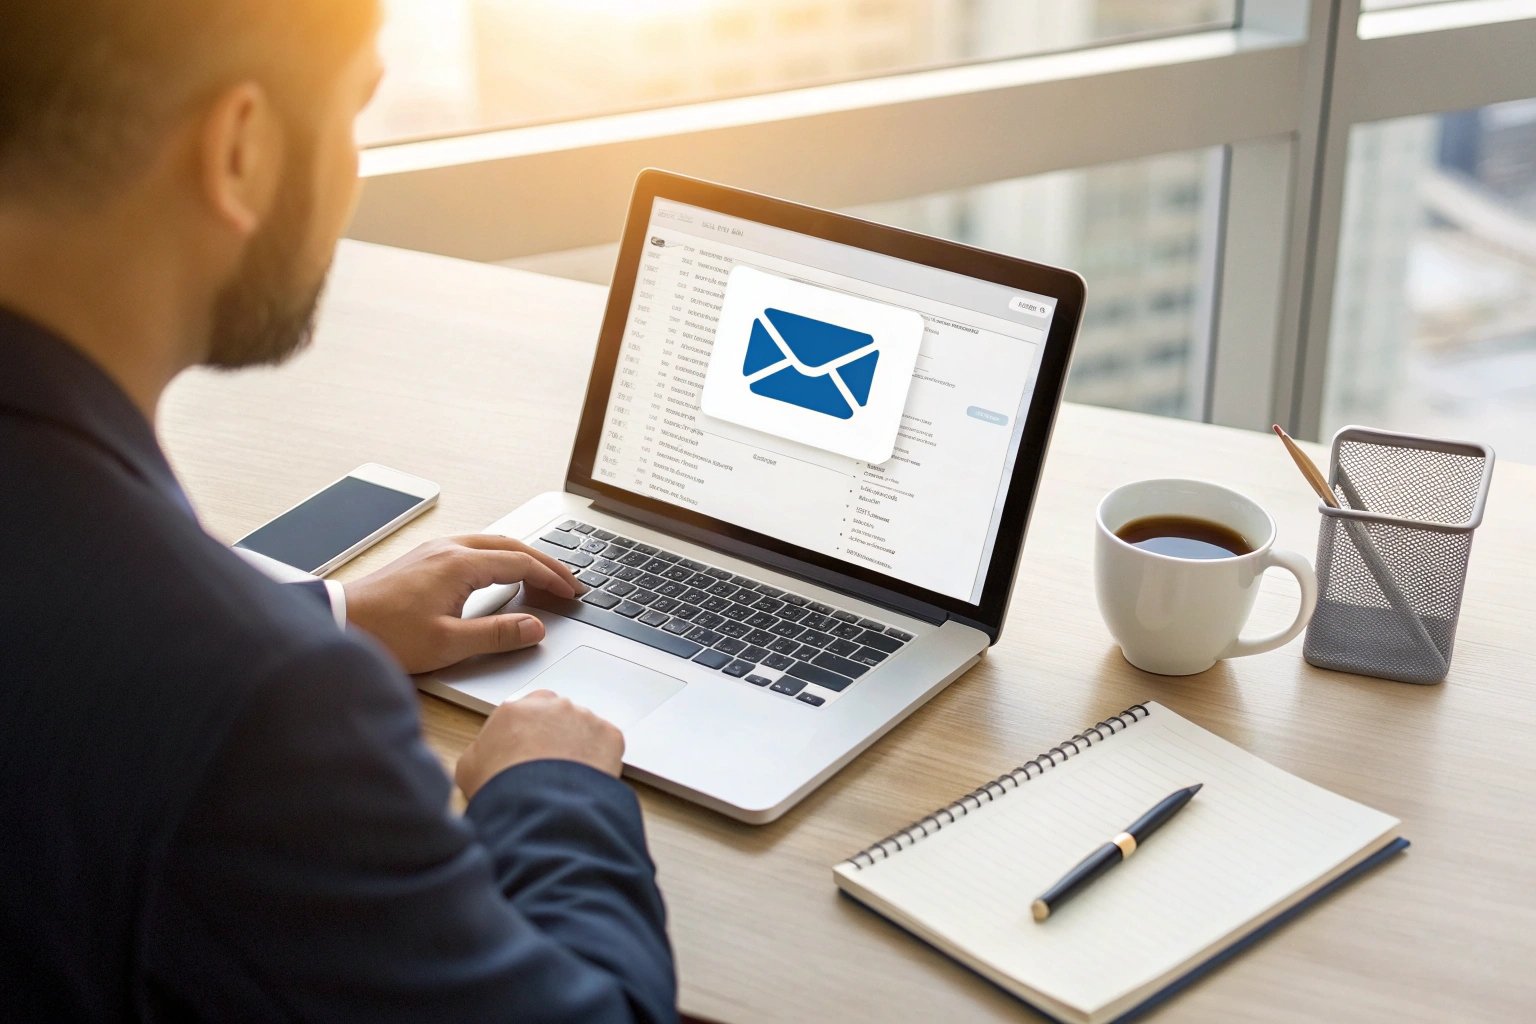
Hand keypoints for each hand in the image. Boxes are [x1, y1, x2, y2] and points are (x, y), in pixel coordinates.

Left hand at [343, 535, 583, 673]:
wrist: (339, 622)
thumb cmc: (387, 634)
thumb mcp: (449, 643)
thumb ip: (498, 634)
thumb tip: (535, 628)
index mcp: (460, 564)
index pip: (521, 563)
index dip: (552, 578)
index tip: (571, 592)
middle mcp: (449, 548)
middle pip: (511, 545)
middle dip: (544, 562)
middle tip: (567, 582)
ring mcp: (434, 550)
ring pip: (492, 543)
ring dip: (521, 557)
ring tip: (541, 576)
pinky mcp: (423, 559)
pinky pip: (474, 548)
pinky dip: (499, 557)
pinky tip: (500, 574)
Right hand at [456, 689, 625, 797]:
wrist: (538, 805)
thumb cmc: (502, 787)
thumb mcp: (468, 768)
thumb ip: (481, 750)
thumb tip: (488, 754)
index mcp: (515, 709)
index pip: (525, 712)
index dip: (528, 733)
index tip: (529, 749)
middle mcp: (552, 706)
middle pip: (556, 716)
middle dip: (555, 736)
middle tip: (550, 766)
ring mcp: (584, 718)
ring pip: (584, 729)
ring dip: (579, 748)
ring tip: (569, 780)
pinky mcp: (609, 735)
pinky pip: (607, 745)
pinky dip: (601, 760)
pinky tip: (587, 780)